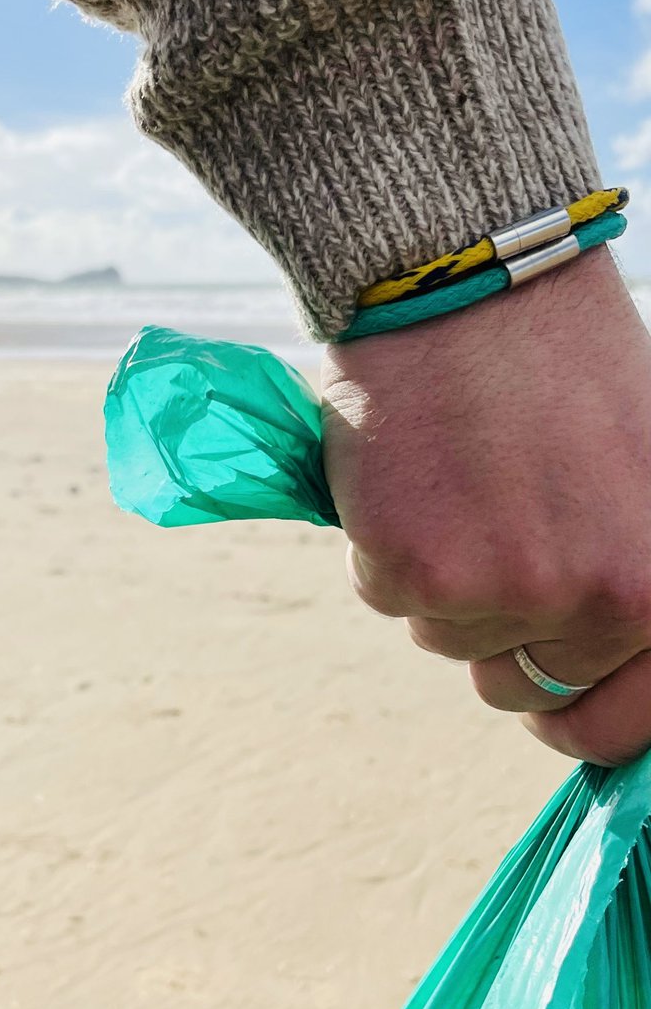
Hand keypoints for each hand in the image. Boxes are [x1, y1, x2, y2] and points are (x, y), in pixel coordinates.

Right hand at [321, 249, 650, 766]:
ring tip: (456, 481)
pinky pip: (383, 593)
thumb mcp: (645, 478)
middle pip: (517, 686)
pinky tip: (410, 473)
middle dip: (495, 631)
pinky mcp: (411, 568)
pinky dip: (384, 544)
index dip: (576, 716)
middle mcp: (596, 602)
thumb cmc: (564, 366)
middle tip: (487, 543)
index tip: (548, 691)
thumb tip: (595, 655)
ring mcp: (502, 590)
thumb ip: (630, 574)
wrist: (473, 284)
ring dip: (437, 579)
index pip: (622, 723)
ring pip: (441, 638)